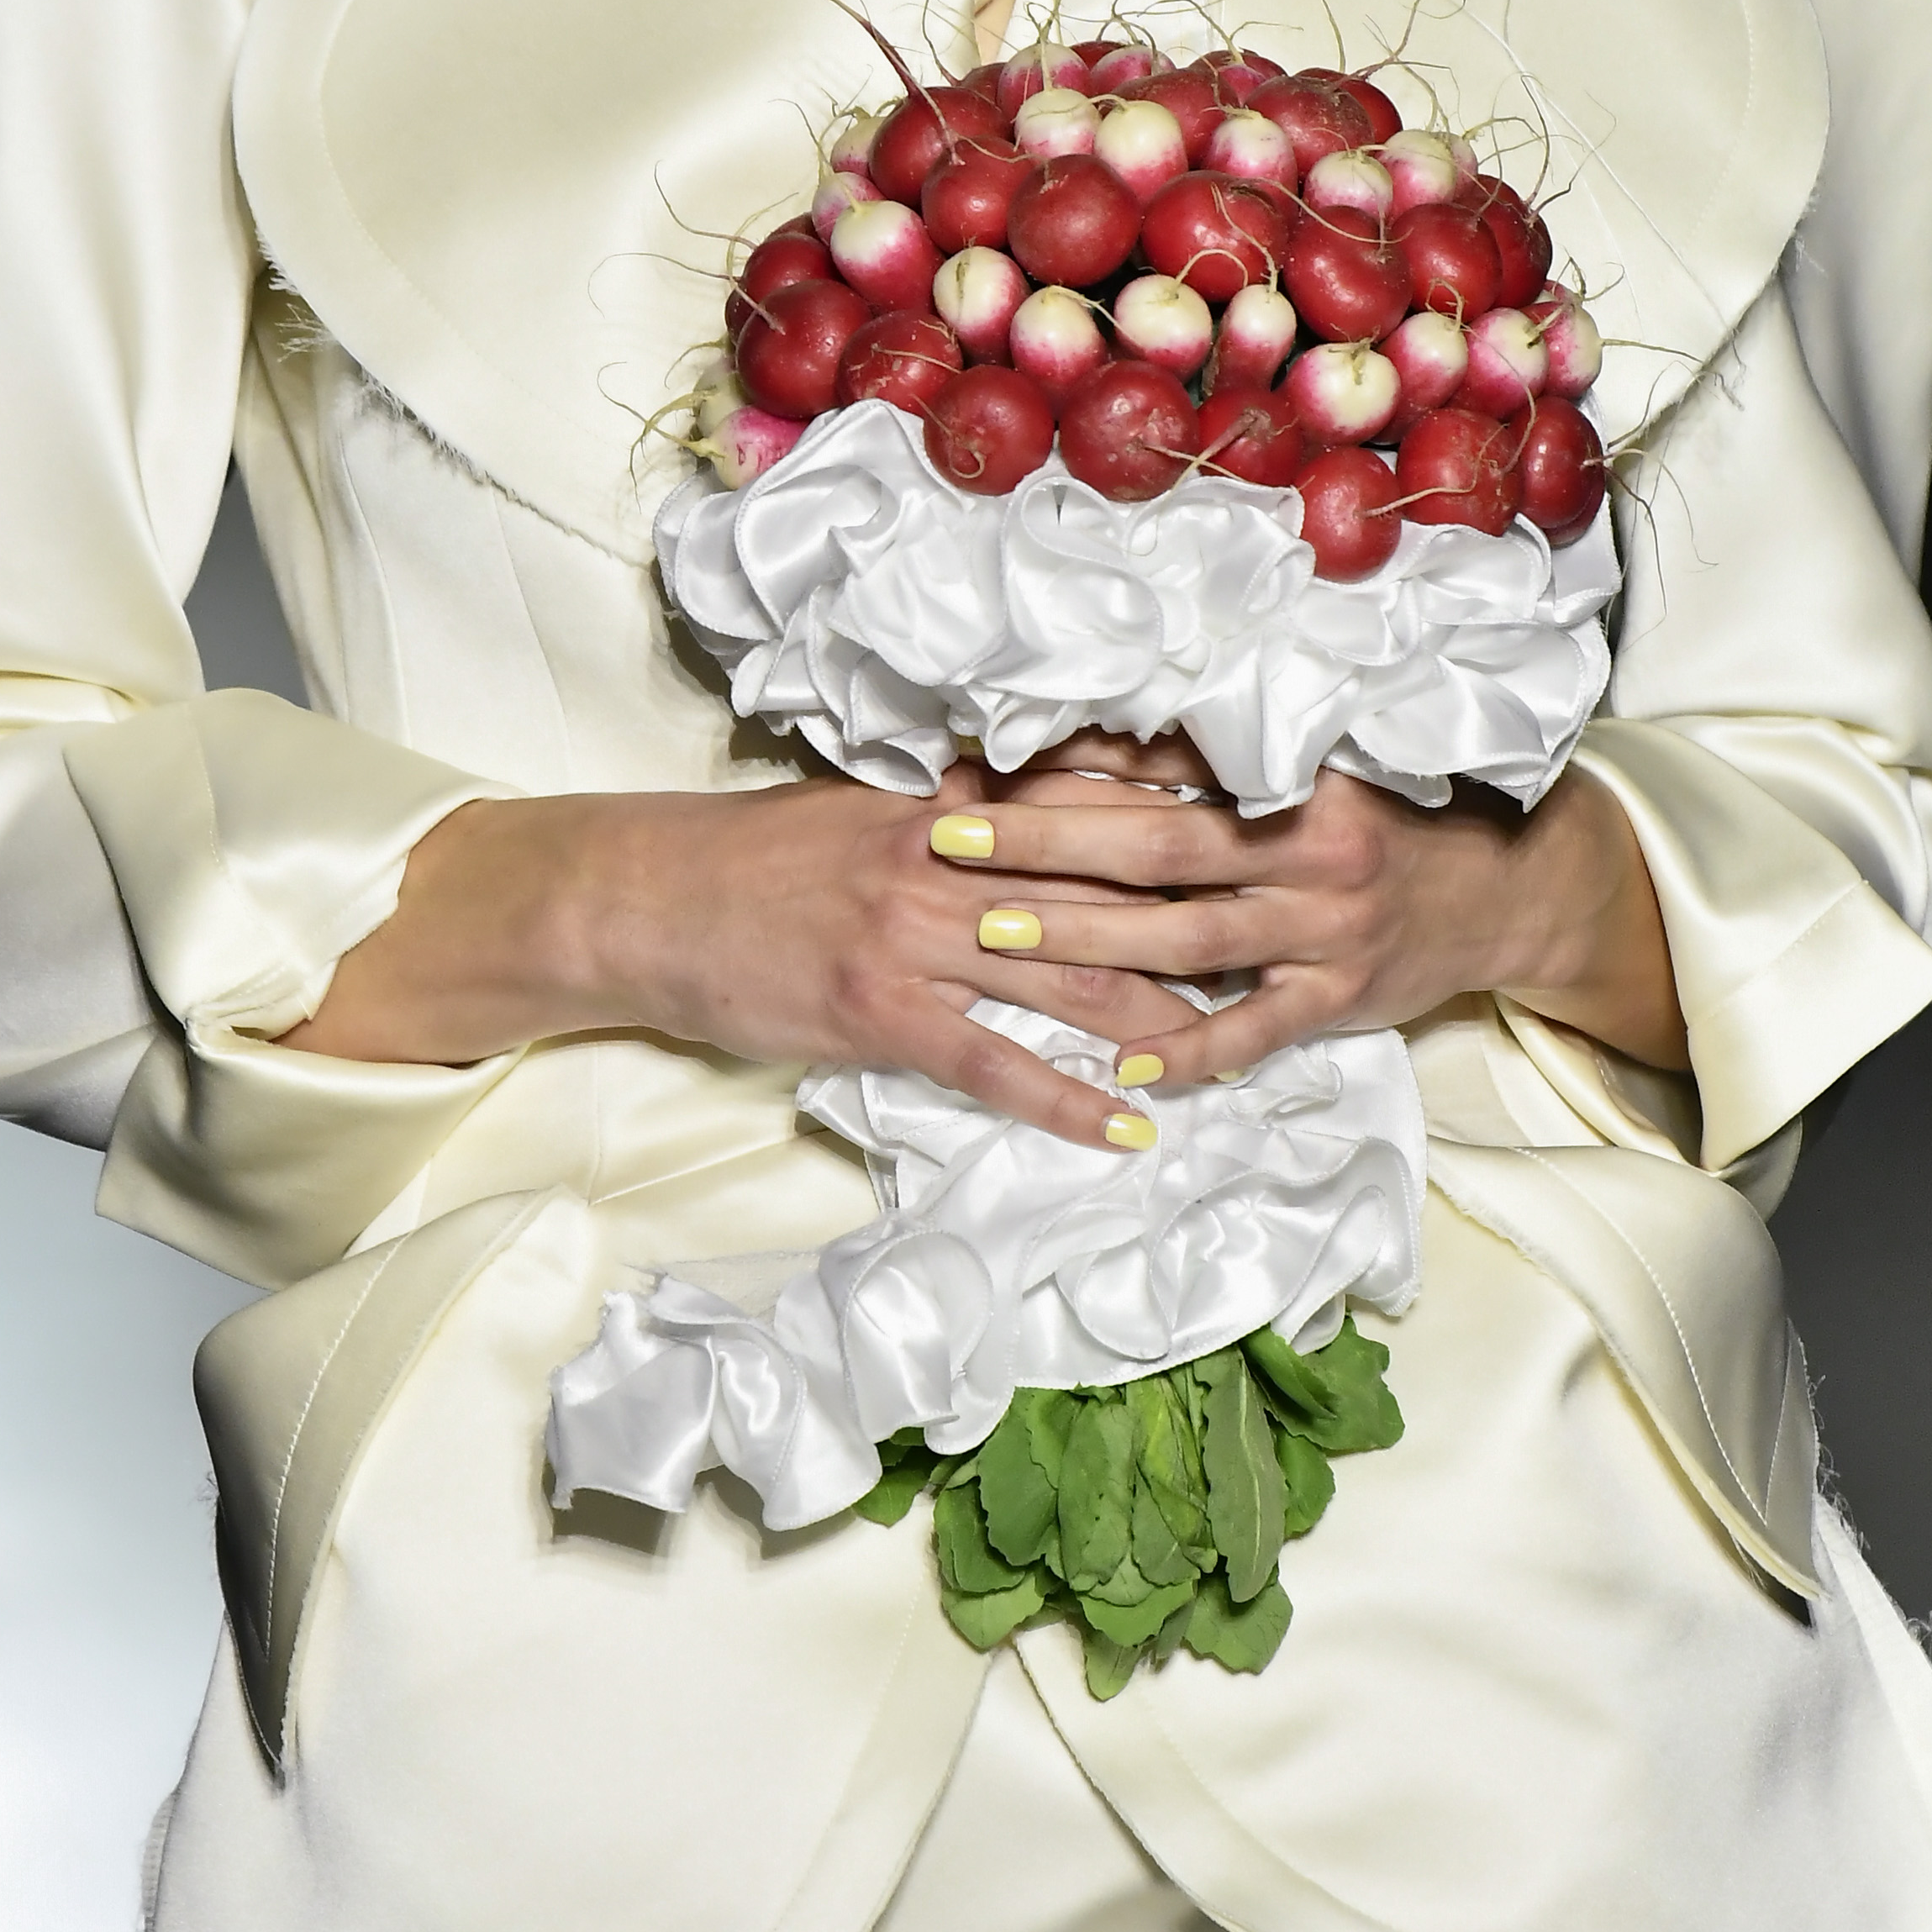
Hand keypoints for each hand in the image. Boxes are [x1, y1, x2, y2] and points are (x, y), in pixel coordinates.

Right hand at [282, 765, 1202, 1150]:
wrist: (647, 900)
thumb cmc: (751, 859)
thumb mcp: (861, 809)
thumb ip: (955, 810)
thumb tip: (1032, 804)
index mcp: (949, 806)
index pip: (1089, 803)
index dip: (1181, 820)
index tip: (1261, 832)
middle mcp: (949, 862)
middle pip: (1105, 887)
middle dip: (1199, 916)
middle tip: (1284, 943)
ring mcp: (916, 938)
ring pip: (1069, 977)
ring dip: (1158, 1018)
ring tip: (1236, 1047)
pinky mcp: (882, 1012)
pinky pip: (996, 1063)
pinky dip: (1067, 1100)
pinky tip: (1127, 1129)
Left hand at [966, 753, 1688, 1084]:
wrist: (1509, 888)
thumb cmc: (1390, 821)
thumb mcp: (1317, 772)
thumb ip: (1217, 763)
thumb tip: (1090, 741)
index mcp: (1294, 775)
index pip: (1163, 765)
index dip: (1069, 764)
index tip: (982, 762)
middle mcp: (1309, 846)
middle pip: (1155, 844)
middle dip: (1045, 843)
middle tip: (950, 839)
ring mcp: (1325, 929)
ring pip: (1187, 935)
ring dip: (1086, 935)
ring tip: (995, 932)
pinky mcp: (1339, 998)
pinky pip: (1253, 1031)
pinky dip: (1188, 1051)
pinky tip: (1120, 1066)